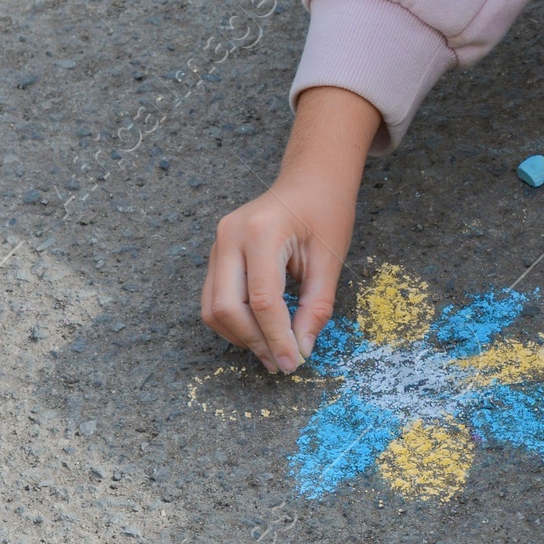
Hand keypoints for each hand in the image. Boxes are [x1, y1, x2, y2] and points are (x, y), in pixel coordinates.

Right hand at [200, 86, 379, 370]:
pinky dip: (234, 321)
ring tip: (272, 349)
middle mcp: (230, 236)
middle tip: (281, 362)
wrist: (310, 180)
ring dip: (241, 336)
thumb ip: (315, 306)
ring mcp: (218, 243)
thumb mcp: (330, 259)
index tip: (293, 363)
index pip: (262, 300)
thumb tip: (300, 350)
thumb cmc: (326, 212)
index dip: (277, 338)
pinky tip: (260, 330)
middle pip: (226, 307)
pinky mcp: (216, 253)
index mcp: (262, 232)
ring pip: (213, 308)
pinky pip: (214, 298)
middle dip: (254, 341)